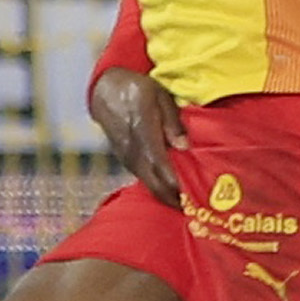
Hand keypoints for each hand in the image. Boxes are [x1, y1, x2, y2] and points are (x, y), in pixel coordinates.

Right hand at [90, 67, 188, 204]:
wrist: (106, 90)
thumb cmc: (138, 90)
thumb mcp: (159, 97)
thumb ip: (172, 122)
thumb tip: (184, 146)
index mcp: (144, 135)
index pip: (161, 168)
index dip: (176, 186)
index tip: (192, 199)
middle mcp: (133, 151)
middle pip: (154, 184)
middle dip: (173, 199)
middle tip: (194, 210)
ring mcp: (127, 157)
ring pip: (148, 184)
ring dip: (165, 196)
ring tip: (185, 204)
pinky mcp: (125, 159)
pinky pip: (143, 178)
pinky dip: (157, 187)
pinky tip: (170, 191)